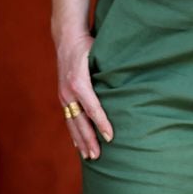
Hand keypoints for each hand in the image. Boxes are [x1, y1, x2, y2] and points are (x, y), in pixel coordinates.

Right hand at [56, 33, 112, 159]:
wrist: (67, 37)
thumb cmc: (88, 44)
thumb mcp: (99, 53)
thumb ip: (110, 68)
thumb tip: (130, 79)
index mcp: (79, 82)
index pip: (93, 108)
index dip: (102, 123)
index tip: (111, 137)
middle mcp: (68, 92)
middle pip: (80, 121)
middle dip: (89, 139)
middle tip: (98, 156)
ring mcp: (63, 95)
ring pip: (72, 123)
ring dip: (80, 140)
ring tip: (88, 156)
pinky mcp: (62, 96)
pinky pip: (68, 118)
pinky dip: (73, 132)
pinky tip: (77, 144)